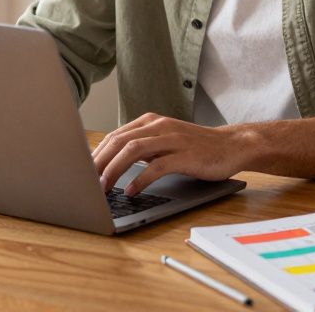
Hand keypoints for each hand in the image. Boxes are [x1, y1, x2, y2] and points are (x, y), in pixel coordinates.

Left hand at [91, 113, 251, 195]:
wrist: (231, 145)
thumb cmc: (196, 147)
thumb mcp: (164, 142)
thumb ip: (142, 148)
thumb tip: (111, 163)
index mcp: (150, 122)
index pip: (114, 136)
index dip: (96, 154)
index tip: (83, 171)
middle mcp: (158, 126)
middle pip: (119, 141)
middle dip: (99, 162)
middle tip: (85, 182)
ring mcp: (172, 139)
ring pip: (133, 150)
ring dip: (114, 170)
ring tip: (103, 188)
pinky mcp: (185, 155)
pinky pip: (157, 167)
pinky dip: (140, 180)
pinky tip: (131, 191)